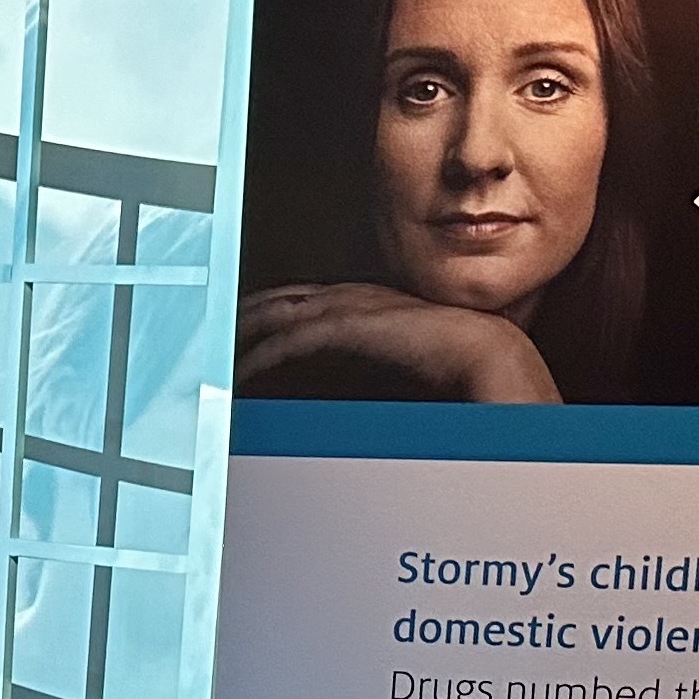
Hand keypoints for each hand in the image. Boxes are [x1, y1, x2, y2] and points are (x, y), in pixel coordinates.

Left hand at [237, 282, 561, 402]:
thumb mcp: (402, 367)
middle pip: (277, 301)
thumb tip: (353, 401)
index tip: (237, 334)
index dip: (265, 315)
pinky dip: (260, 360)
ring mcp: (347, 308)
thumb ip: (371, 375)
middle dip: (240, 319)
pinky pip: (288, 342)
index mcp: (364, 302)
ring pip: (274, 316)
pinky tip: (239, 378)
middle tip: (208, 339)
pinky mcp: (345, 326)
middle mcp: (350, 297)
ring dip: (240, 338)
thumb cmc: (457, 367)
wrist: (489, 357)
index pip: (300, 302)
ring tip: (210, 360)